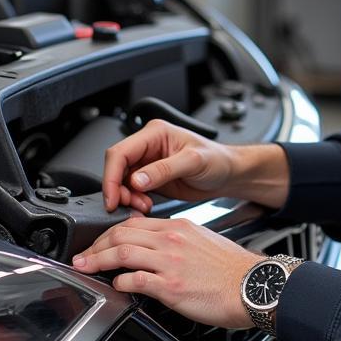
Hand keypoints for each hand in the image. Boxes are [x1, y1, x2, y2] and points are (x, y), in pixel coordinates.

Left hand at [72, 216, 262, 327]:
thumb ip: (178, 242)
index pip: (134, 222)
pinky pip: (135, 280)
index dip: (110, 233)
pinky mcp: (171, 286)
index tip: (101, 243)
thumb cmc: (233, 270)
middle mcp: (172, 240)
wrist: (254, 285)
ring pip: (122, 252)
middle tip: (83, 256)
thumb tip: (158, 250)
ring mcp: (170, 262)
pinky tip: (116, 286)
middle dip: (96, 245)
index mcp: (179, 227)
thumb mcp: (203, 242)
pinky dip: (119, 282)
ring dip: (98, 260)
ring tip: (86, 268)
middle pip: (121, 233)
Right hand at [103, 119, 237, 212]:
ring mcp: (148, 163)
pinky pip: (132, 190)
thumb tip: (136, 180)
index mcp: (155, 133)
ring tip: (143, 206)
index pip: (120, 152)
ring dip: (127, 197)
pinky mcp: (151, 179)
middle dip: (118, 189)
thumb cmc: (218, 160)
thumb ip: (164, 170)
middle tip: (128, 205)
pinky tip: (145, 206)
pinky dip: (134, 201)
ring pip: (121, 181)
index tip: (113, 197)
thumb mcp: (193, 162)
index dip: (111, 176)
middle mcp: (148, 146)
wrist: (229, 174)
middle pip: (116, 167)